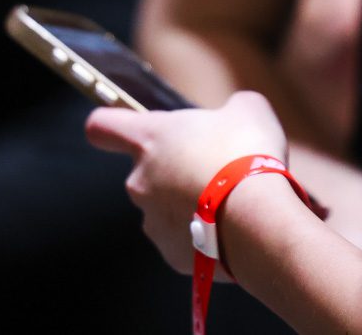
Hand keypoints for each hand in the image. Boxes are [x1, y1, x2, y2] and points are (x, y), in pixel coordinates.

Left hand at [85, 91, 289, 275]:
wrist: (259, 219)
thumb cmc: (247, 153)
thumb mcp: (249, 110)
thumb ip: (232, 107)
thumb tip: (235, 114)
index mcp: (150, 138)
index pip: (102, 126)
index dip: (108, 126)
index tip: (121, 129)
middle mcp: (140, 180)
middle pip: (146, 170)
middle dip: (175, 170)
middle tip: (215, 170)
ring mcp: (152, 220)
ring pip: (165, 208)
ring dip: (190, 205)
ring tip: (229, 205)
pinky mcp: (170, 254)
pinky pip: (183, 240)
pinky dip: (203, 236)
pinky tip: (231, 231)